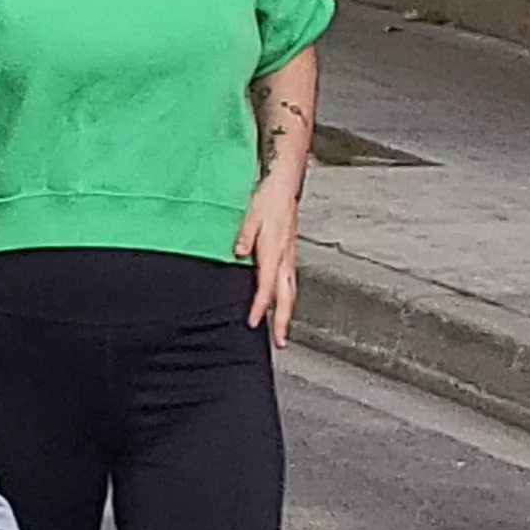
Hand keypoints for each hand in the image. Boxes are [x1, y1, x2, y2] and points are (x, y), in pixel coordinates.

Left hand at [234, 185, 300, 348]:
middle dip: (284, 320)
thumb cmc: (268, 201)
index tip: (254, 322)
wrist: (284, 188)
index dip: (260, 306)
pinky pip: (290, 283)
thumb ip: (243, 236)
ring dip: (288, 313)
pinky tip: (282, 305)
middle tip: (281, 341)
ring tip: (283, 331)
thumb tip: (237, 253)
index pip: (267, 286)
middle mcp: (285, 258)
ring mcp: (289, 258)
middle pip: (287, 296)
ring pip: (291, 292)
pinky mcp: (289, 255)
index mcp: (274, 251)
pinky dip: (287, 299)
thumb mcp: (251, 216)